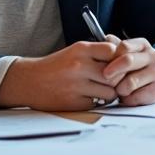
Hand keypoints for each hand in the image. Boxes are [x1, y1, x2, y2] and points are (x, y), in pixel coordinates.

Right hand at [0, 40, 118, 110]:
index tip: (117, 64)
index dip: (119, 59)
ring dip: (110, 93)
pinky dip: (97, 102)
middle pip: (115, 75)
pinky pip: (97, 104)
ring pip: (110, 92)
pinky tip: (89, 97)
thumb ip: (98, 53)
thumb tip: (126, 58)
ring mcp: (76, 86)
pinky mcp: (73, 103)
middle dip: (117, 79)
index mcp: (81, 50)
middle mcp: (79, 66)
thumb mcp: (76, 51)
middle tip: (114, 81)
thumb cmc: (57, 65)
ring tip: (102, 90)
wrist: (29, 81)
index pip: (113, 51)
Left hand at [100, 35, 154, 106]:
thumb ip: (114, 46)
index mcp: (142, 45)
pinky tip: (128, 96)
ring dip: (119, 88)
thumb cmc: (132, 67)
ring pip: (130, 82)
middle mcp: (152, 57)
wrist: (152, 82)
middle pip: (128, 60)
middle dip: (114, 70)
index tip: (102, 64)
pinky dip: (128, 99)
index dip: (111, 56)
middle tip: (106, 76)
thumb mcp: (124, 54)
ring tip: (118, 89)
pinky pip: (136, 97)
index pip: (124, 46)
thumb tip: (107, 39)